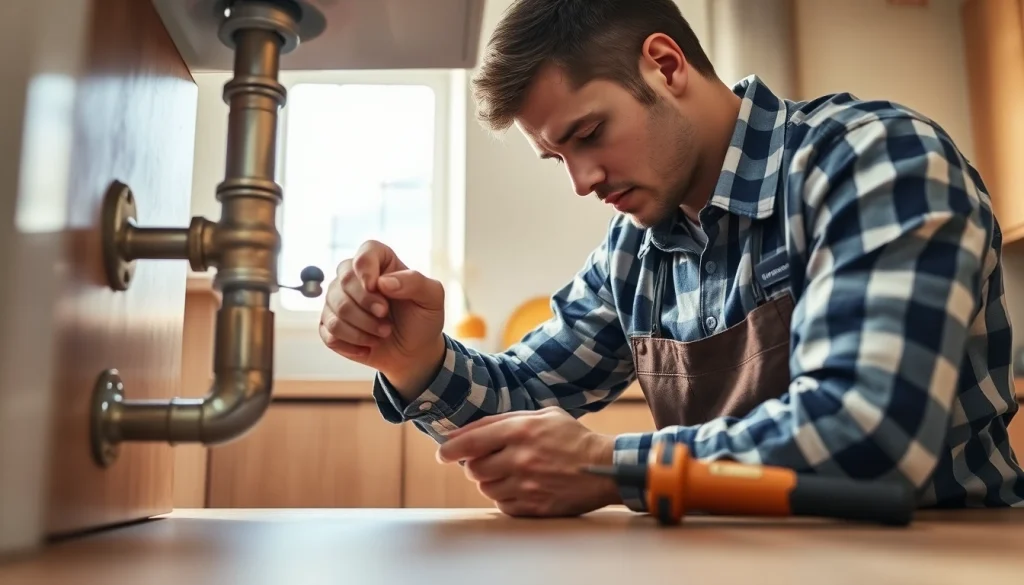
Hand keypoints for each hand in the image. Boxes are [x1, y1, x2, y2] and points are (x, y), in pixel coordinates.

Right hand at [319, 240, 445, 395]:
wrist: (414, 352)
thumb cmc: (422, 320)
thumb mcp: (432, 298)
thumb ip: (415, 282)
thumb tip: (383, 282)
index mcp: (381, 263)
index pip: (365, 251)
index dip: (366, 268)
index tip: (376, 287)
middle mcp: (354, 277)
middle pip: (344, 280)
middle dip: (367, 305)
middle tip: (386, 319)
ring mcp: (338, 300)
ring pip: (336, 310)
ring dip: (363, 328)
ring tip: (383, 333)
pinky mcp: (330, 324)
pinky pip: (328, 331)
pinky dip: (351, 343)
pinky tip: (368, 346)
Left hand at [436, 407, 620, 516]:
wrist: (604, 467)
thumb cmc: (572, 437)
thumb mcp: (542, 415)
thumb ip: (505, 420)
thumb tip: (468, 431)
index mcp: (521, 430)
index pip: (472, 441)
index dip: (451, 448)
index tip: (442, 453)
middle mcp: (521, 458)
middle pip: (474, 469)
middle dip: (474, 465)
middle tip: (485, 462)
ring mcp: (528, 485)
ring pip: (486, 488)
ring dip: (490, 481)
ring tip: (507, 473)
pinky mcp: (534, 506)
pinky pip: (502, 505)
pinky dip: (504, 497)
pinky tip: (519, 487)